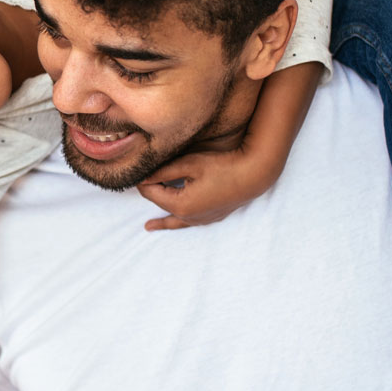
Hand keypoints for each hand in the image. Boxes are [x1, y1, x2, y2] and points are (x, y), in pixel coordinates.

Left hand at [138, 147, 275, 231]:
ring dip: (163, 219)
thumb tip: (143, 177)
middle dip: (151, 195)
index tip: (138, 172)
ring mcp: (201, 220)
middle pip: (161, 205)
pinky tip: (177, 223)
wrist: (253, 175)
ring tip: (149, 227)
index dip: (143, 181)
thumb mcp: (189, 163)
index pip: (151, 193)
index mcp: (179, 204)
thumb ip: (163, 171)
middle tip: (139, 187)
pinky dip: (180, 221)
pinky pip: (190, 222)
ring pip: (175, 221)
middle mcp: (189, 217)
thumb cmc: (221, 166)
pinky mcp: (212, 217)